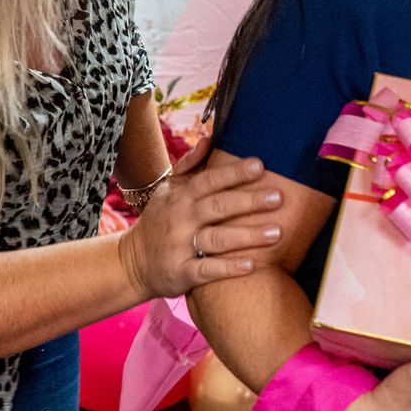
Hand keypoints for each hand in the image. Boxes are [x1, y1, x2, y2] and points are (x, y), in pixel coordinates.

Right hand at [120, 135, 284, 298]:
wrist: (132, 262)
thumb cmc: (160, 221)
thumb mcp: (168, 190)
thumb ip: (190, 165)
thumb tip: (210, 137)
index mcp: (181, 196)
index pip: (209, 180)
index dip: (233, 173)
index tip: (259, 165)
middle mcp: (180, 219)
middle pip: (217, 206)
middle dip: (248, 201)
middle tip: (278, 197)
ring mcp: (180, 246)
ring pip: (216, 239)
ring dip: (246, 236)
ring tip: (276, 233)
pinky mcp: (181, 273)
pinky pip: (206, 270)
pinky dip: (227, 268)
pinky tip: (251, 265)